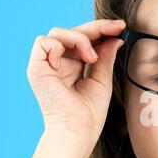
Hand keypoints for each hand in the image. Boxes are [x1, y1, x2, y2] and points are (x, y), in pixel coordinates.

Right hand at [27, 19, 125, 145]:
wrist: (79, 130)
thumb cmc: (90, 113)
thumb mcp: (102, 79)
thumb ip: (105, 57)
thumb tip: (115, 37)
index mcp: (73, 66)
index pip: (84, 39)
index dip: (101, 30)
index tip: (121, 26)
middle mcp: (59, 63)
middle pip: (72, 32)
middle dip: (96, 27)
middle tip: (116, 28)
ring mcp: (46, 65)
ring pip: (58, 32)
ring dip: (79, 39)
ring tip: (91, 58)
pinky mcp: (36, 69)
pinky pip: (43, 42)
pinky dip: (59, 46)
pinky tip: (74, 62)